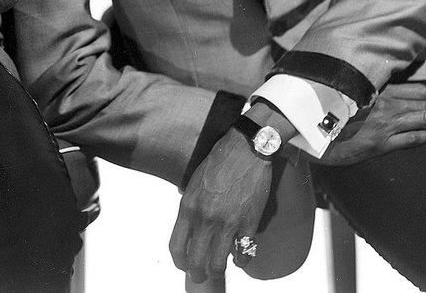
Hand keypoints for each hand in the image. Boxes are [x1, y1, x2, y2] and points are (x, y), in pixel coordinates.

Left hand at [169, 128, 272, 283]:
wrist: (246, 149)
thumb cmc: (220, 161)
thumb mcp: (194, 180)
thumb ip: (190, 204)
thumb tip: (189, 223)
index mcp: (188, 206)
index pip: (176, 245)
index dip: (179, 261)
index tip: (183, 265)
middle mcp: (205, 218)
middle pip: (197, 261)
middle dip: (197, 273)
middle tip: (200, 276)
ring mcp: (227, 223)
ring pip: (219, 263)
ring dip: (218, 271)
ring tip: (219, 270)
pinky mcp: (248, 224)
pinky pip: (243, 254)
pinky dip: (241, 260)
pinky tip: (239, 257)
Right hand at [319, 83, 425, 165]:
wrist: (314, 129)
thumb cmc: (329, 112)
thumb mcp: (350, 96)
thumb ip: (369, 94)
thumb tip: (382, 95)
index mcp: (378, 91)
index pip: (417, 90)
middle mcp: (384, 104)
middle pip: (425, 105)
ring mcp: (384, 124)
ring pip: (424, 120)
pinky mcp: (381, 143)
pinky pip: (412, 139)